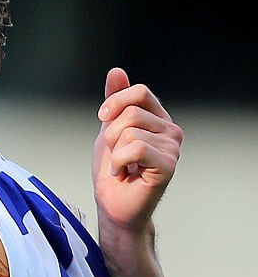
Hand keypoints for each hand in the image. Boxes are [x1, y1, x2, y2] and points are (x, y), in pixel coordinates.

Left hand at [93, 68, 182, 231]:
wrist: (113, 205)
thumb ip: (114, 100)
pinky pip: (135, 148)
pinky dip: (119, 162)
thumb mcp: (108, 128)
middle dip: (110, 135)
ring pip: (129, 131)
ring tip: (122, 166)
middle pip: (131, 112)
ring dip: (114, 152)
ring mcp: (172, 147)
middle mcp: (170, 130)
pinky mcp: (168, 164)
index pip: (139, 92)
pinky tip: (125, 173)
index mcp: (158, 119)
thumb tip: (117, 71)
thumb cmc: (113, 171)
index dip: (114, 103)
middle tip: (116, 155)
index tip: (103, 119)